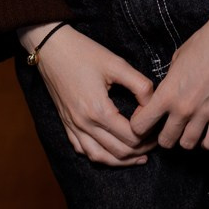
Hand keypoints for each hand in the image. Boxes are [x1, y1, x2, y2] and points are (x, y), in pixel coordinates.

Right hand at [30, 25, 156, 166]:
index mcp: (98, 110)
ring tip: (138, 156)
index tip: (157, 127)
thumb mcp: (116, 63)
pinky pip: (83, 150)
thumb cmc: (83, 52)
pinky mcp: (66, 123)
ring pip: (99, 157)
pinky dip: (99, 155)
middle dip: (140, 150)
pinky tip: (110, 151)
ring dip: (121, 160)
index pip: (130, 137)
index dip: (147, 135)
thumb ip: (139, 84)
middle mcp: (84, 124)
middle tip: (154, 143)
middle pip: (118, 151)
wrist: (51, 48)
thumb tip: (152, 103)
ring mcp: (73, 126)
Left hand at [129, 17, 208, 150]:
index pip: (140, 126)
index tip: (147, 121)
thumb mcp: (176, 60)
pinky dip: (207, 142)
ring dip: (186, 140)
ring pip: (187, 145)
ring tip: (189, 130)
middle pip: (165, 141)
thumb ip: (168, 83)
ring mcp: (203, 114)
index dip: (140, 126)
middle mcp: (182, 109)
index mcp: (166, 93)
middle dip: (164, 136)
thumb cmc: (202, 44)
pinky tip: (206, 133)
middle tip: (169, 128)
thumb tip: (164, 96)